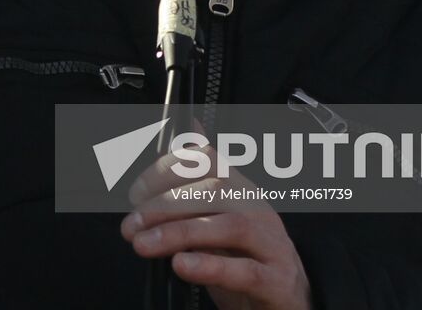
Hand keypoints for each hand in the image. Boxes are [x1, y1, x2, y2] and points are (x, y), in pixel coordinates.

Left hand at [121, 145, 311, 309]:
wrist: (290, 299)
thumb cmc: (248, 255)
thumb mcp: (219, 214)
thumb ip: (199, 178)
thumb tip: (186, 127)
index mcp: (240, 189)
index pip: (206, 161)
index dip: (166, 171)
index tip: (135, 193)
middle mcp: (257, 209)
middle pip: (213, 191)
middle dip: (163, 205)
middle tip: (131, 225)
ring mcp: (270, 243)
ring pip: (228, 226)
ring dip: (179, 233)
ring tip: (144, 244)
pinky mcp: (276, 281)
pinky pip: (244, 270)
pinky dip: (210, 266)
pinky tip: (182, 265)